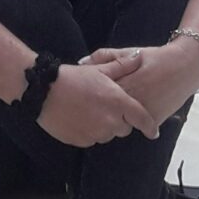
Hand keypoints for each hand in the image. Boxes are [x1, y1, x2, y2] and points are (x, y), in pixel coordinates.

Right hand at [35, 60, 158, 147]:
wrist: (44, 91)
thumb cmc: (73, 77)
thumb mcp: (99, 69)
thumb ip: (122, 65)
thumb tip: (139, 57)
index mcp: (117, 102)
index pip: (141, 119)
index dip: (150, 127)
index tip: (153, 132)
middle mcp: (110, 121)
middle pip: (124, 128)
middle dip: (120, 120)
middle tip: (106, 106)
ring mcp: (96, 134)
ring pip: (108, 134)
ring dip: (105, 126)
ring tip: (90, 109)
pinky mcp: (82, 141)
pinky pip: (92, 139)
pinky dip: (90, 131)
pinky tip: (80, 117)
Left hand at [85, 40, 198, 134]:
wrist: (185, 66)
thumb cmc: (155, 57)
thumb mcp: (129, 51)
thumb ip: (104, 56)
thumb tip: (81, 62)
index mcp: (126, 79)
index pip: (100, 93)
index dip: (90, 97)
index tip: (85, 97)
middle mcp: (135, 97)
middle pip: (109, 112)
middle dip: (100, 111)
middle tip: (93, 108)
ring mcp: (146, 110)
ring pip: (121, 124)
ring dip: (115, 120)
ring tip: (110, 113)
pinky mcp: (155, 119)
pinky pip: (137, 127)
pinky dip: (131, 124)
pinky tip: (128, 116)